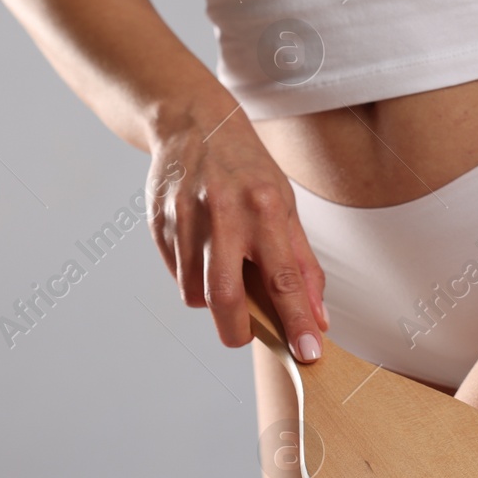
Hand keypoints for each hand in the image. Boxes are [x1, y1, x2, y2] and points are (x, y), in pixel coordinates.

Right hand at [145, 92, 328, 360]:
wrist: (194, 124)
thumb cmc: (248, 170)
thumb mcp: (287, 205)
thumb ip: (302, 263)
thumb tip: (318, 318)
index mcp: (266, 207)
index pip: (285, 278)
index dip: (297, 320)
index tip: (308, 353)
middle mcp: (224, 213)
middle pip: (227, 296)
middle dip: (238, 331)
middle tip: (247, 336)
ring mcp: (186, 219)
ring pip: (195, 293)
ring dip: (213, 303)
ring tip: (225, 276)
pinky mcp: (159, 224)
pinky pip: (178, 276)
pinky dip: (193, 280)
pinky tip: (203, 253)